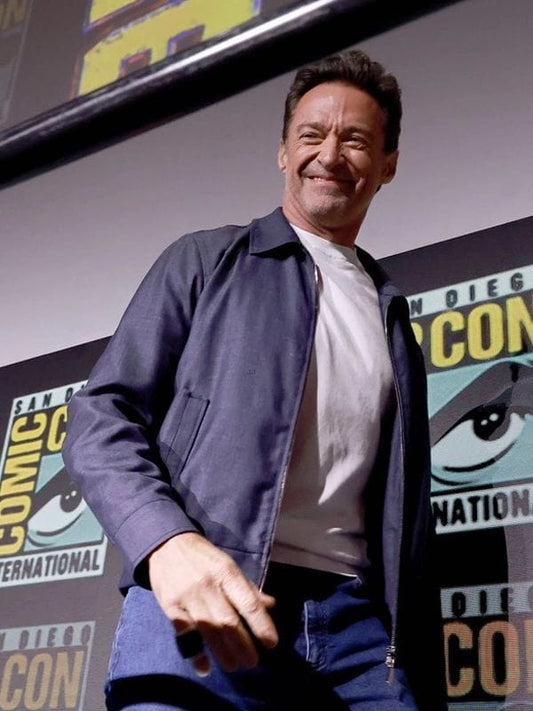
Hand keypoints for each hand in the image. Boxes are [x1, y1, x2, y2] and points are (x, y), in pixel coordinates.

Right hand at [147, 532, 277, 675]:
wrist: (167, 545)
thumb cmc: (204, 557)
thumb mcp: (228, 564)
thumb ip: (248, 587)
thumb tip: (270, 605)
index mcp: (227, 573)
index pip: (248, 603)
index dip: (261, 625)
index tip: (271, 643)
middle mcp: (209, 586)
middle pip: (229, 621)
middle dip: (243, 645)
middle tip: (253, 662)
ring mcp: (188, 598)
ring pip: (209, 630)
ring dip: (223, 652)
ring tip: (234, 666)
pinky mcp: (171, 607)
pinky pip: (185, 635)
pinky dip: (195, 653)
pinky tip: (204, 667)